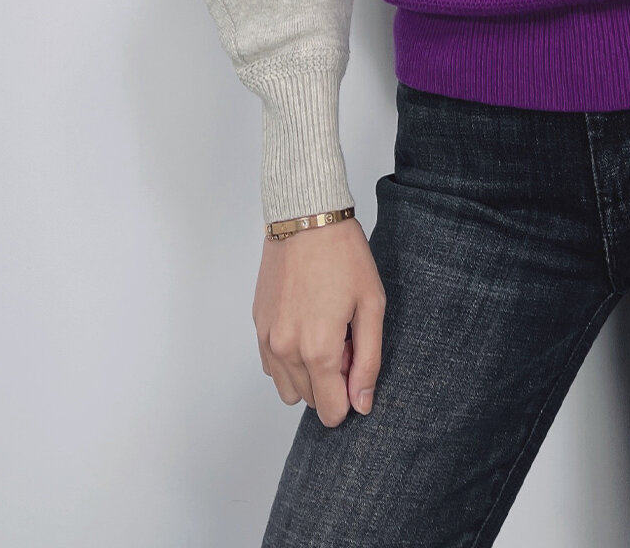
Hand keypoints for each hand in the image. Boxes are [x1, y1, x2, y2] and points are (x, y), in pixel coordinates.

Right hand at [253, 217, 385, 426]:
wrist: (306, 219)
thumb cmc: (345, 257)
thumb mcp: (371, 305)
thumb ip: (368, 360)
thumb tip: (361, 404)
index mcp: (318, 349)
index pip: (330, 411)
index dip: (350, 396)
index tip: (357, 362)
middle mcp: (286, 351)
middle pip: (310, 399)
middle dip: (331, 380)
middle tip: (345, 337)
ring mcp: (267, 339)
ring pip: (287, 387)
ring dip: (308, 373)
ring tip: (326, 331)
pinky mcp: (258, 325)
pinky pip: (272, 365)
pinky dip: (290, 358)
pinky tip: (306, 323)